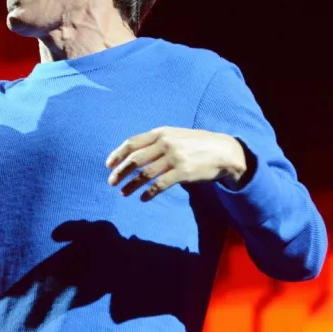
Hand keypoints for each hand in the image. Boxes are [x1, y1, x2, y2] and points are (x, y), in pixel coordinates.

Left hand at [105, 127, 247, 200]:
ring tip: (124, 193)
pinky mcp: (183, 172)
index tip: (108, 165)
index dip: (118, 154)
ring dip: (131, 185)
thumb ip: (158, 141)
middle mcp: (166, 143)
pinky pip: (159, 185)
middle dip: (120, 171)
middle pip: (135, 159)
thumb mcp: (176, 135)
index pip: (133, 142)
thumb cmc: (197, 144)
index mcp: (161, 133)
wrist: (224, 151)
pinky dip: (148, 193)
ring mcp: (174, 157)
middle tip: (112, 182)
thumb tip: (135, 155)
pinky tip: (143, 198)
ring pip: (145, 174)